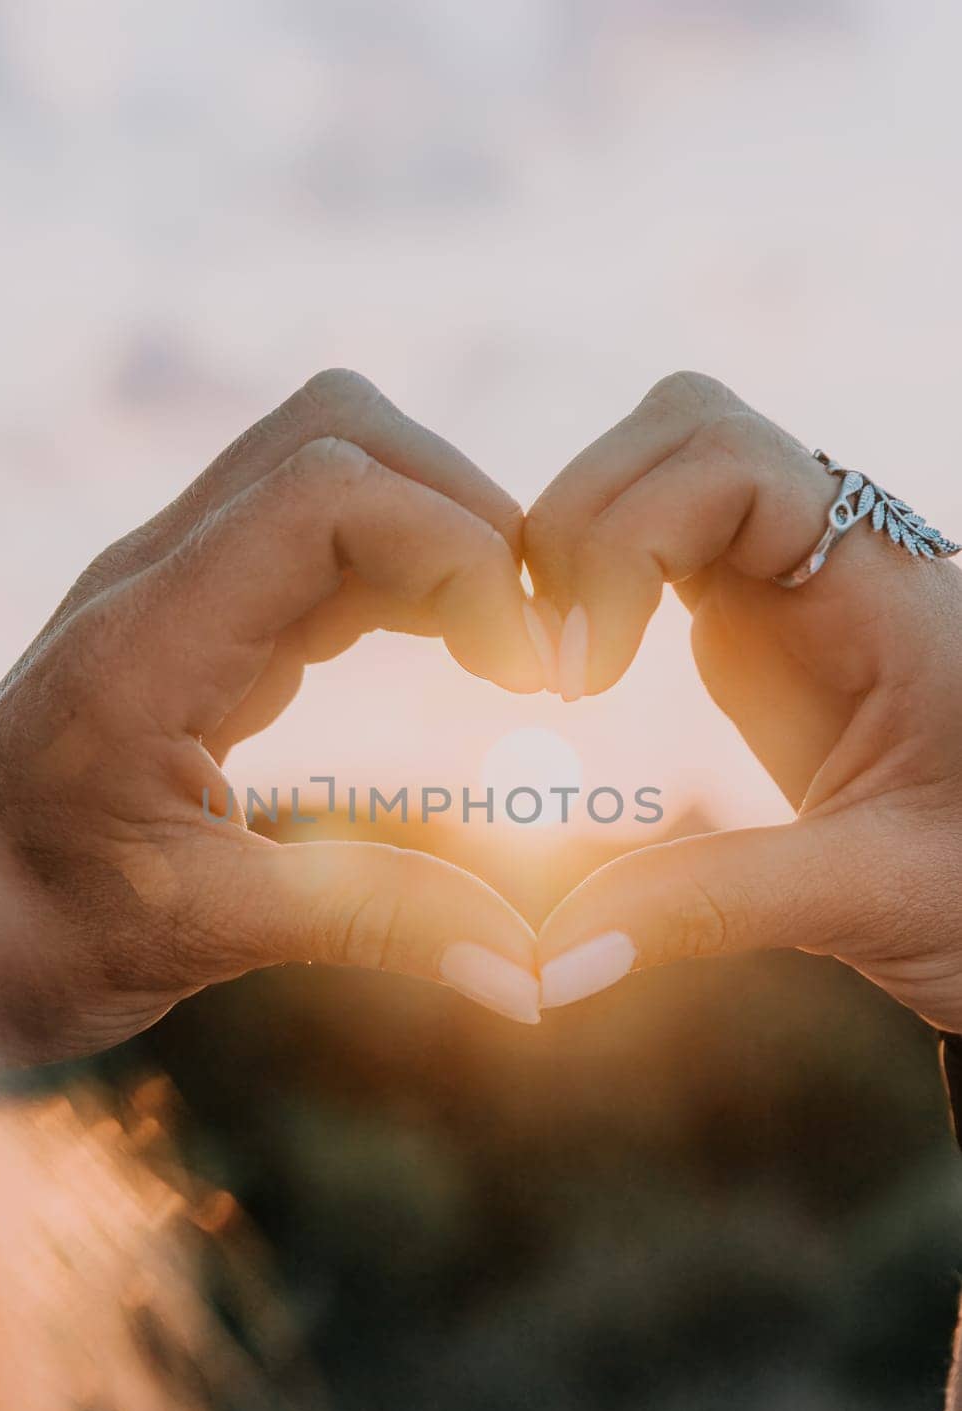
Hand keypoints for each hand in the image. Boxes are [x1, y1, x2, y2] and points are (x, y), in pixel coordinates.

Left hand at [0, 369, 547, 1086]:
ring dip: (443, 533)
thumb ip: (374, 924)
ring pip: (338, 466)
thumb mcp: (203, 935)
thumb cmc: (34, 929)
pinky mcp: (202, 614)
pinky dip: (408, 570)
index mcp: (147, 640)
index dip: (459, 552)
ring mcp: (178, 582)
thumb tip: (531, 975)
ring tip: (508, 649)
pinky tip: (453, 651)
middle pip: (342, 435)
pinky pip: (325, 537)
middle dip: (468, 515)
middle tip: (533, 644)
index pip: (328, 494)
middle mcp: (160, 578)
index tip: (527, 672)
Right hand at [526, 371, 961, 1030]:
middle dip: (580, 524)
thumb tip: (547, 961)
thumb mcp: (875, 899)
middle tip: (551, 671)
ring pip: (662, 468)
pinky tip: (581, 674)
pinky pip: (662, 537)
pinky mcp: (762, 619)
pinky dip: (597, 578)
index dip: (621, 538)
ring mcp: (795, 579)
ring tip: (554, 671)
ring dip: (580, 544)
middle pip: (680, 429)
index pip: (724, 459)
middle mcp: (837, 558)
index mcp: (884, 592)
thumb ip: (711, 908)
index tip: (583, 677)